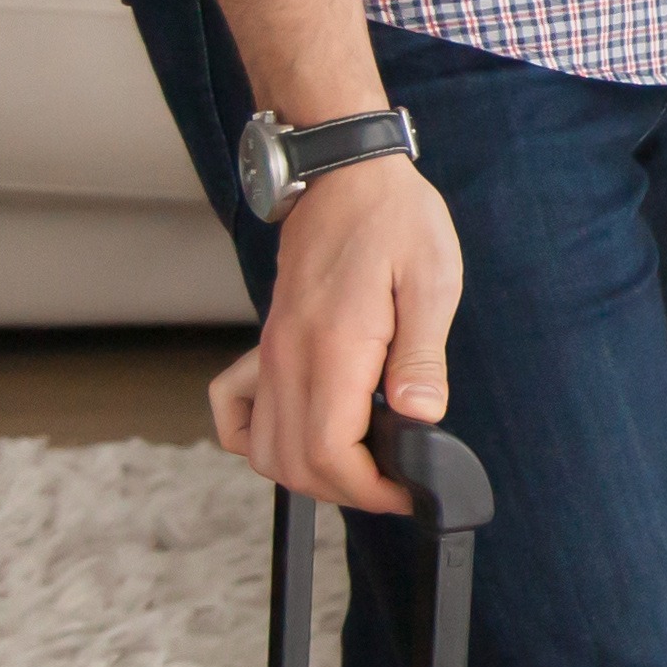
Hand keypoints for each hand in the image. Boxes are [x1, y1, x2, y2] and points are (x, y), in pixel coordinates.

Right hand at [205, 154, 463, 514]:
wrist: (346, 175)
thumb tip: (421, 416)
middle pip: (293, 464)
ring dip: (308, 473)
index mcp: (333, 347)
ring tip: (362, 465)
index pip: (327, 453)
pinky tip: (299, 432)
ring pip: (263, 448)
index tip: (407, 489)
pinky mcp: (267, 343)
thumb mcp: (431, 279)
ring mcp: (272, 352)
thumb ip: (421, 354)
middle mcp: (290, 357)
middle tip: (395, 482)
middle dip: (346, 491)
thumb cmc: (395, 219)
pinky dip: (257, 438)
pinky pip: (235, 410)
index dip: (367, 489)